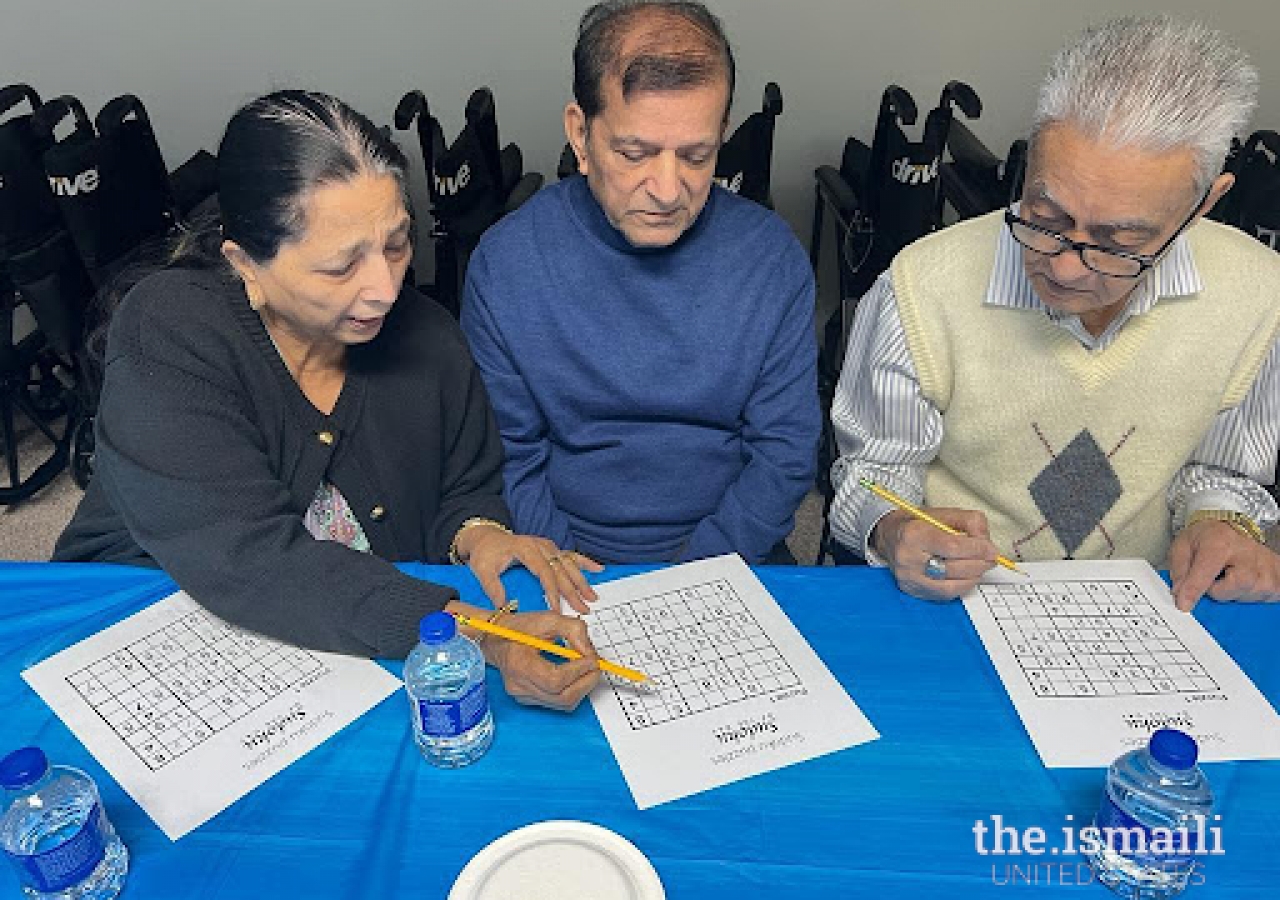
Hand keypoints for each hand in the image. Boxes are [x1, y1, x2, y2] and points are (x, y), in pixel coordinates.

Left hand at [459, 525, 602, 612]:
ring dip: (582, 581)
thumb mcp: (482, 570)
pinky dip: (585, 562)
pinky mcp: (550, 548)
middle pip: (561, 570)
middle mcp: (540, 545)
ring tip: (592, 597)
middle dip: (573, 591)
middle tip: (583, 608)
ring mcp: (547, 546)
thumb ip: (492, 588)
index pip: (544, 573)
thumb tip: (503, 606)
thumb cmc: (486, 553)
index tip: (558, 608)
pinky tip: (598, 569)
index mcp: (526, 549)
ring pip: (569, 564)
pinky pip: (570, 555)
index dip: (552, 592)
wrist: (486, 536)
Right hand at [482, 610, 600, 710]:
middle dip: (586, 682)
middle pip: (562, 697)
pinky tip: (574, 675)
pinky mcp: (528, 699)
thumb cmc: (519, 628)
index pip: (555, 679)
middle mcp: (519, 686)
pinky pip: (557, 702)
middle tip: (596, 666)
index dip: (578, 670)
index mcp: (519, 664)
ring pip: (563, 703)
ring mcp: (523, 696)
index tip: (592, 658)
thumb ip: (573, 630)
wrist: (496, 638)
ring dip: (582, 687)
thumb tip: (590, 652)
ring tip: (586, 669)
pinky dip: (572, 690)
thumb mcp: (548, 619)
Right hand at [873, 508, 998, 600]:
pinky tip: (967, 576)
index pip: (952, 547)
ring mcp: (908, 579)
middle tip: (991, 558)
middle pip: (952, 568)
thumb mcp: (943, 514)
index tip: (991, 549)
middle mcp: (907, 559)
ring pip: (950, 586)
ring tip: (980, 567)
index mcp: (913, 534)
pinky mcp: (912, 591)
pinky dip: (961, 586)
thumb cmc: (918, 524)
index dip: (977, 549)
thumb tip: (986, 542)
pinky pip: (944, 595)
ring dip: (972, 578)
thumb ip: (969, 521)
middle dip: (978, 564)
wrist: (890, 537)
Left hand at [1169, 520, 1279, 610]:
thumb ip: (1179, 569)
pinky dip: (1246, 595)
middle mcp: (1248, 556)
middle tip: (1215, 574)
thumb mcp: (1183, 545)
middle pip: (1226, 591)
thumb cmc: (1209, 537)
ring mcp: (1267, 570)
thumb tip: (1179, 593)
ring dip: (1230, 592)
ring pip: (1241, 598)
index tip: (1184, 605)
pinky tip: (1244, 580)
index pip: (1204, 574)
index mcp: (1221, 543)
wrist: (1233, 528)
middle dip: (1214, 590)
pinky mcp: (1277, 582)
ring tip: (1230, 573)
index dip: (1192, 591)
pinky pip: (1257, 601)